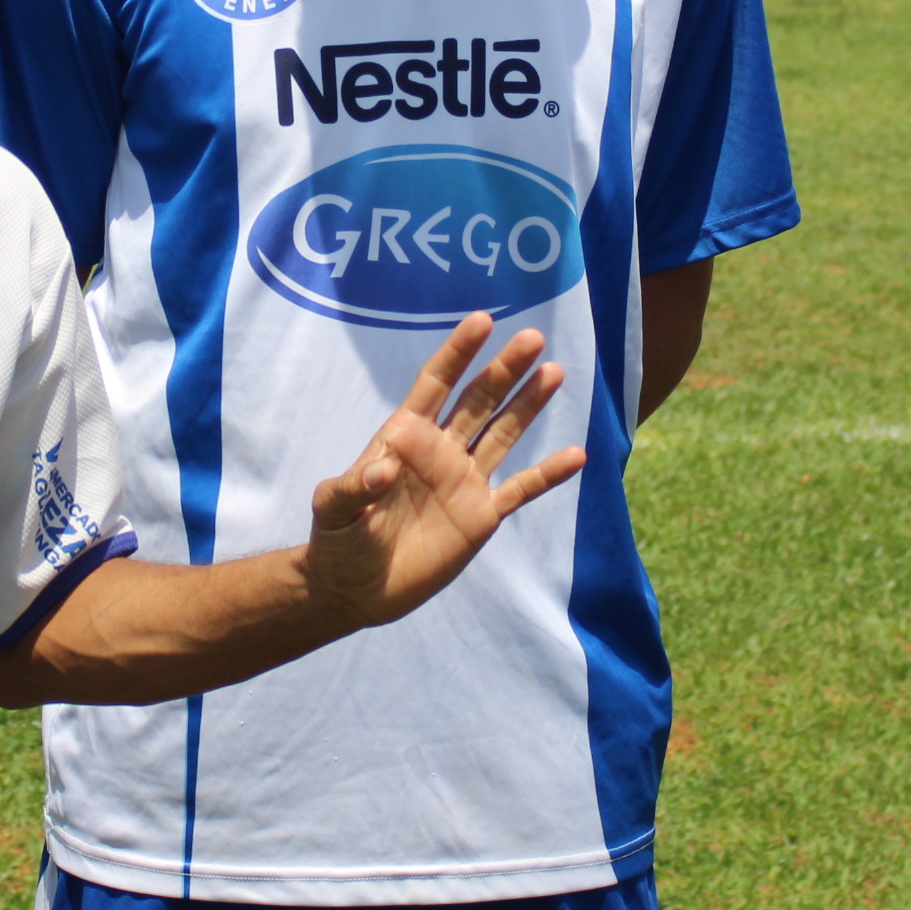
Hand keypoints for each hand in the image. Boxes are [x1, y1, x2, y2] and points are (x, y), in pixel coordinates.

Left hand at [303, 314, 584, 627]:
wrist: (355, 589)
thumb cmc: (337, 540)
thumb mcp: (333, 509)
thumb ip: (353, 487)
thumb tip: (383, 467)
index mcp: (404, 437)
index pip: (436, 384)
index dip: (458, 352)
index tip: (482, 321)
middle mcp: (440, 451)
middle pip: (478, 400)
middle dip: (504, 369)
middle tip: (533, 338)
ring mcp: (463, 482)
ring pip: (503, 433)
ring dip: (528, 405)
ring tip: (554, 371)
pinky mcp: (480, 516)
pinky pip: (520, 490)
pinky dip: (548, 474)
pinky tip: (577, 455)